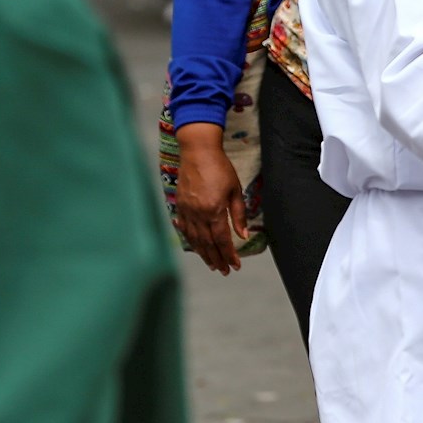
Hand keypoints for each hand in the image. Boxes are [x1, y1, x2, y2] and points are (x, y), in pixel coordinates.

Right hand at [174, 124, 246, 275]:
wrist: (197, 151)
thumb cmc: (220, 168)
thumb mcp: (235, 190)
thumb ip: (238, 214)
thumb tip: (243, 235)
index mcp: (214, 210)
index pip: (222, 240)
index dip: (229, 254)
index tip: (235, 265)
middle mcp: (198, 214)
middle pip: (208, 243)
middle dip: (217, 259)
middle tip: (224, 271)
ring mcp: (186, 210)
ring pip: (195, 238)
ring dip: (203, 253)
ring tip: (211, 264)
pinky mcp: (179, 205)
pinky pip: (184, 227)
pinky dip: (190, 239)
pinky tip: (195, 246)